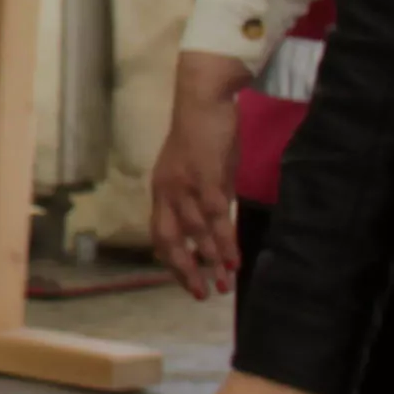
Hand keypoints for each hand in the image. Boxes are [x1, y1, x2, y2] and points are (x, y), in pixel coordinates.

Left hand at [145, 58, 250, 297]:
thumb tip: (218, 224)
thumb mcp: (199, 170)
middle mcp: (167, 192)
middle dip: (186, 271)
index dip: (172, 261)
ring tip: (225, 283)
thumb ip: (206, 198)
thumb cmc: (205, 133)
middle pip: (170, 241)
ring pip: (195, 233)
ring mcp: (184, 185)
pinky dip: (224, 241)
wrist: (203, 99)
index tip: (188, 281)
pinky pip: (214, 217)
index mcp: (162, 191)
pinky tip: (233, 259)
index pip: (160, 234)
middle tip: (201, 294)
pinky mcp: (204, 177)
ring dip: (211, 261)